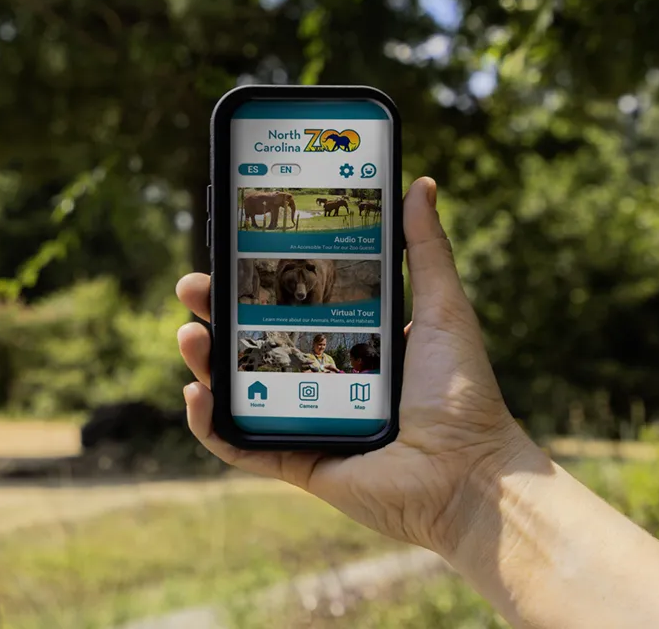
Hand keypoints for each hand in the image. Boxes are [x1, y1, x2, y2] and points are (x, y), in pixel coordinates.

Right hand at [175, 176, 543, 555]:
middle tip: (193, 288)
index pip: (289, 302)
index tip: (227, 249)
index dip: (253, 278)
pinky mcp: (297, 462)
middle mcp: (324, 380)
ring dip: (203, 360)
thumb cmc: (463, 395)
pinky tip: (196, 394)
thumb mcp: (443, 309)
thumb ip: (426, 250)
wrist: (468, 475)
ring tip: (189, 336)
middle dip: (215, 312)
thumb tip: (420, 184)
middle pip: (252, 340)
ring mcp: (305, 421)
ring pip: (237, 387)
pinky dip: (209, 424)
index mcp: (353, 341)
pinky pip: (239, 445)